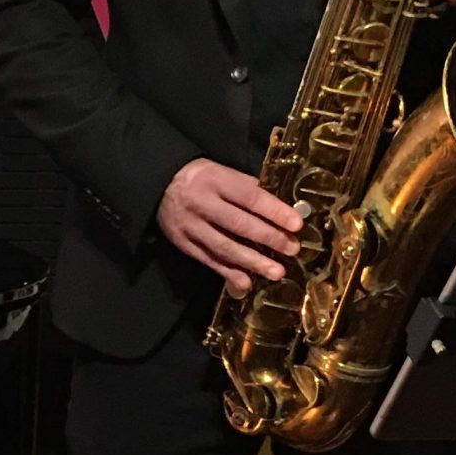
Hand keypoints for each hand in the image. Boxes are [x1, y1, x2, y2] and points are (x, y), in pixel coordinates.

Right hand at [158, 158, 303, 295]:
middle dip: (269, 238)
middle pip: (239, 223)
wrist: (159, 185)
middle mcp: (201, 202)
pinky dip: (228, 272)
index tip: (296, 224)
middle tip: (292, 249)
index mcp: (215, 179)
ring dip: (252, 261)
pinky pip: (208, 260)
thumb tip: (282, 211)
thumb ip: (247, 188)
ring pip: (224, 246)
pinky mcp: (182, 243)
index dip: (274, 211)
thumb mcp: (222, 171)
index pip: (250, 196)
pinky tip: (245, 282)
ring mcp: (190, 225)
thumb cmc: (201, 178)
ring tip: (277, 272)